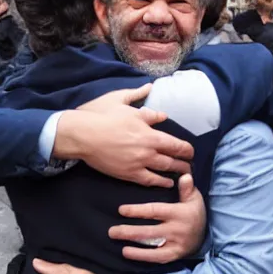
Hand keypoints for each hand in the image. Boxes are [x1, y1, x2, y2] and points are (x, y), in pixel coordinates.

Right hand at [54, 84, 194, 187]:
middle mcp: (147, 150)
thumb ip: (140, 98)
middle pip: (173, 159)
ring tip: (184, 174)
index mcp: (149, 132)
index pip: (175, 144)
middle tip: (191, 164)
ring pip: (163, 171)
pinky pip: (148, 180)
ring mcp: (138, 163)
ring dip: (176, 173)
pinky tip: (166, 182)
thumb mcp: (122, 100)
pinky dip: (159, 182)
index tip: (191, 151)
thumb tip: (150, 91)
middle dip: (184, 162)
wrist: (81, 135)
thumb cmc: (100, 115)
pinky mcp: (127, 173)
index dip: (186, 149)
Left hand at [108, 174, 205, 263]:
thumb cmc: (194, 213)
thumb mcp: (194, 199)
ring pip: (152, 245)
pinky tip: (127, 252)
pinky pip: (156, 257)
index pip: (155, 211)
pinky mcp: (174, 255)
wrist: (205, 237)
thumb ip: (187, 188)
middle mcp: (177, 230)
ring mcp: (175, 244)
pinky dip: (142, 256)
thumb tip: (185, 175)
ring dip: (133, 244)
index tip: (121, 210)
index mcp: (179, 213)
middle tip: (112, 231)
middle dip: (129, 231)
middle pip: (149, 231)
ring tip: (117, 242)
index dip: (137, 211)